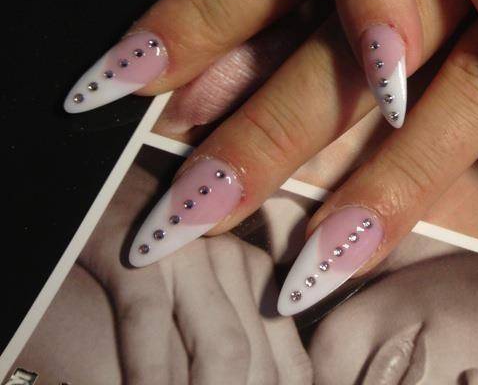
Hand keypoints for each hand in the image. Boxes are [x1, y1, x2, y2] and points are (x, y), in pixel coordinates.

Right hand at [77, 162, 311, 384]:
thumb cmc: (153, 261)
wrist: (105, 191)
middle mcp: (239, 266)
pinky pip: (149, 326)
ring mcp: (193, 258)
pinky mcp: (141, 254)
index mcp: (261, 282)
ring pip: (224, 354)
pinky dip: (151, 375)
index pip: (291, 373)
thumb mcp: (201, 301)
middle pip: (260, 371)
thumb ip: (230, 346)